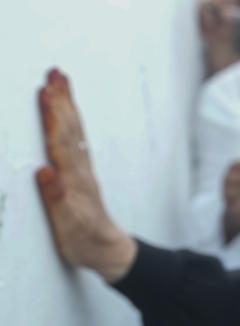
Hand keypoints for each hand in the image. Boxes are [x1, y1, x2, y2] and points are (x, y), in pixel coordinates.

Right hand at [35, 69, 136, 281]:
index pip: (60, 141)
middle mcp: (80, 171)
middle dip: (62, 100)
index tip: (46, 90)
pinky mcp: (81, 176)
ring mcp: (83, 171)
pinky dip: (69, 123)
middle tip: (55, 72)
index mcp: (73, 180)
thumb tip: (45, 171)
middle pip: (70, 129)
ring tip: (60, 83)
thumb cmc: (84, 242)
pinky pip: (75, 142)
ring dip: (67, 106)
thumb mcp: (67, 226)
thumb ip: (56, 198)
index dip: (53, 116)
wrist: (109, 252)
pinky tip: (67, 114)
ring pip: (74, 132)